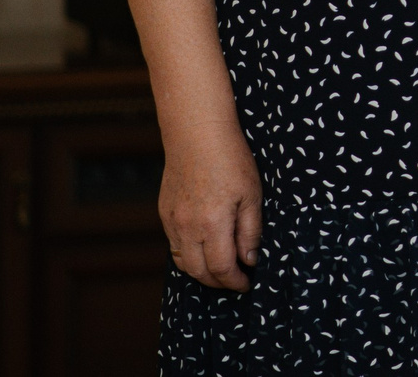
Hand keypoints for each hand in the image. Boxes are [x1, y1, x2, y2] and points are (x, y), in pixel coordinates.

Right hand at [160, 120, 262, 289]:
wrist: (197, 134)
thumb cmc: (231, 159)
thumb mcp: (252, 194)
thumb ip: (250, 231)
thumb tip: (249, 260)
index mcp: (213, 223)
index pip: (221, 268)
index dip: (234, 281)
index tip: (246, 283)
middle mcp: (188, 227)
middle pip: (199, 272)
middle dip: (219, 282)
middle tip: (235, 281)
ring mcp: (172, 221)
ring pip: (183, 262)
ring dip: (201, 273)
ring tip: (221, 270)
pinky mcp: (165, 213)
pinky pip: (174, 246)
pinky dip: (189, 256)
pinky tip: (204, 249)